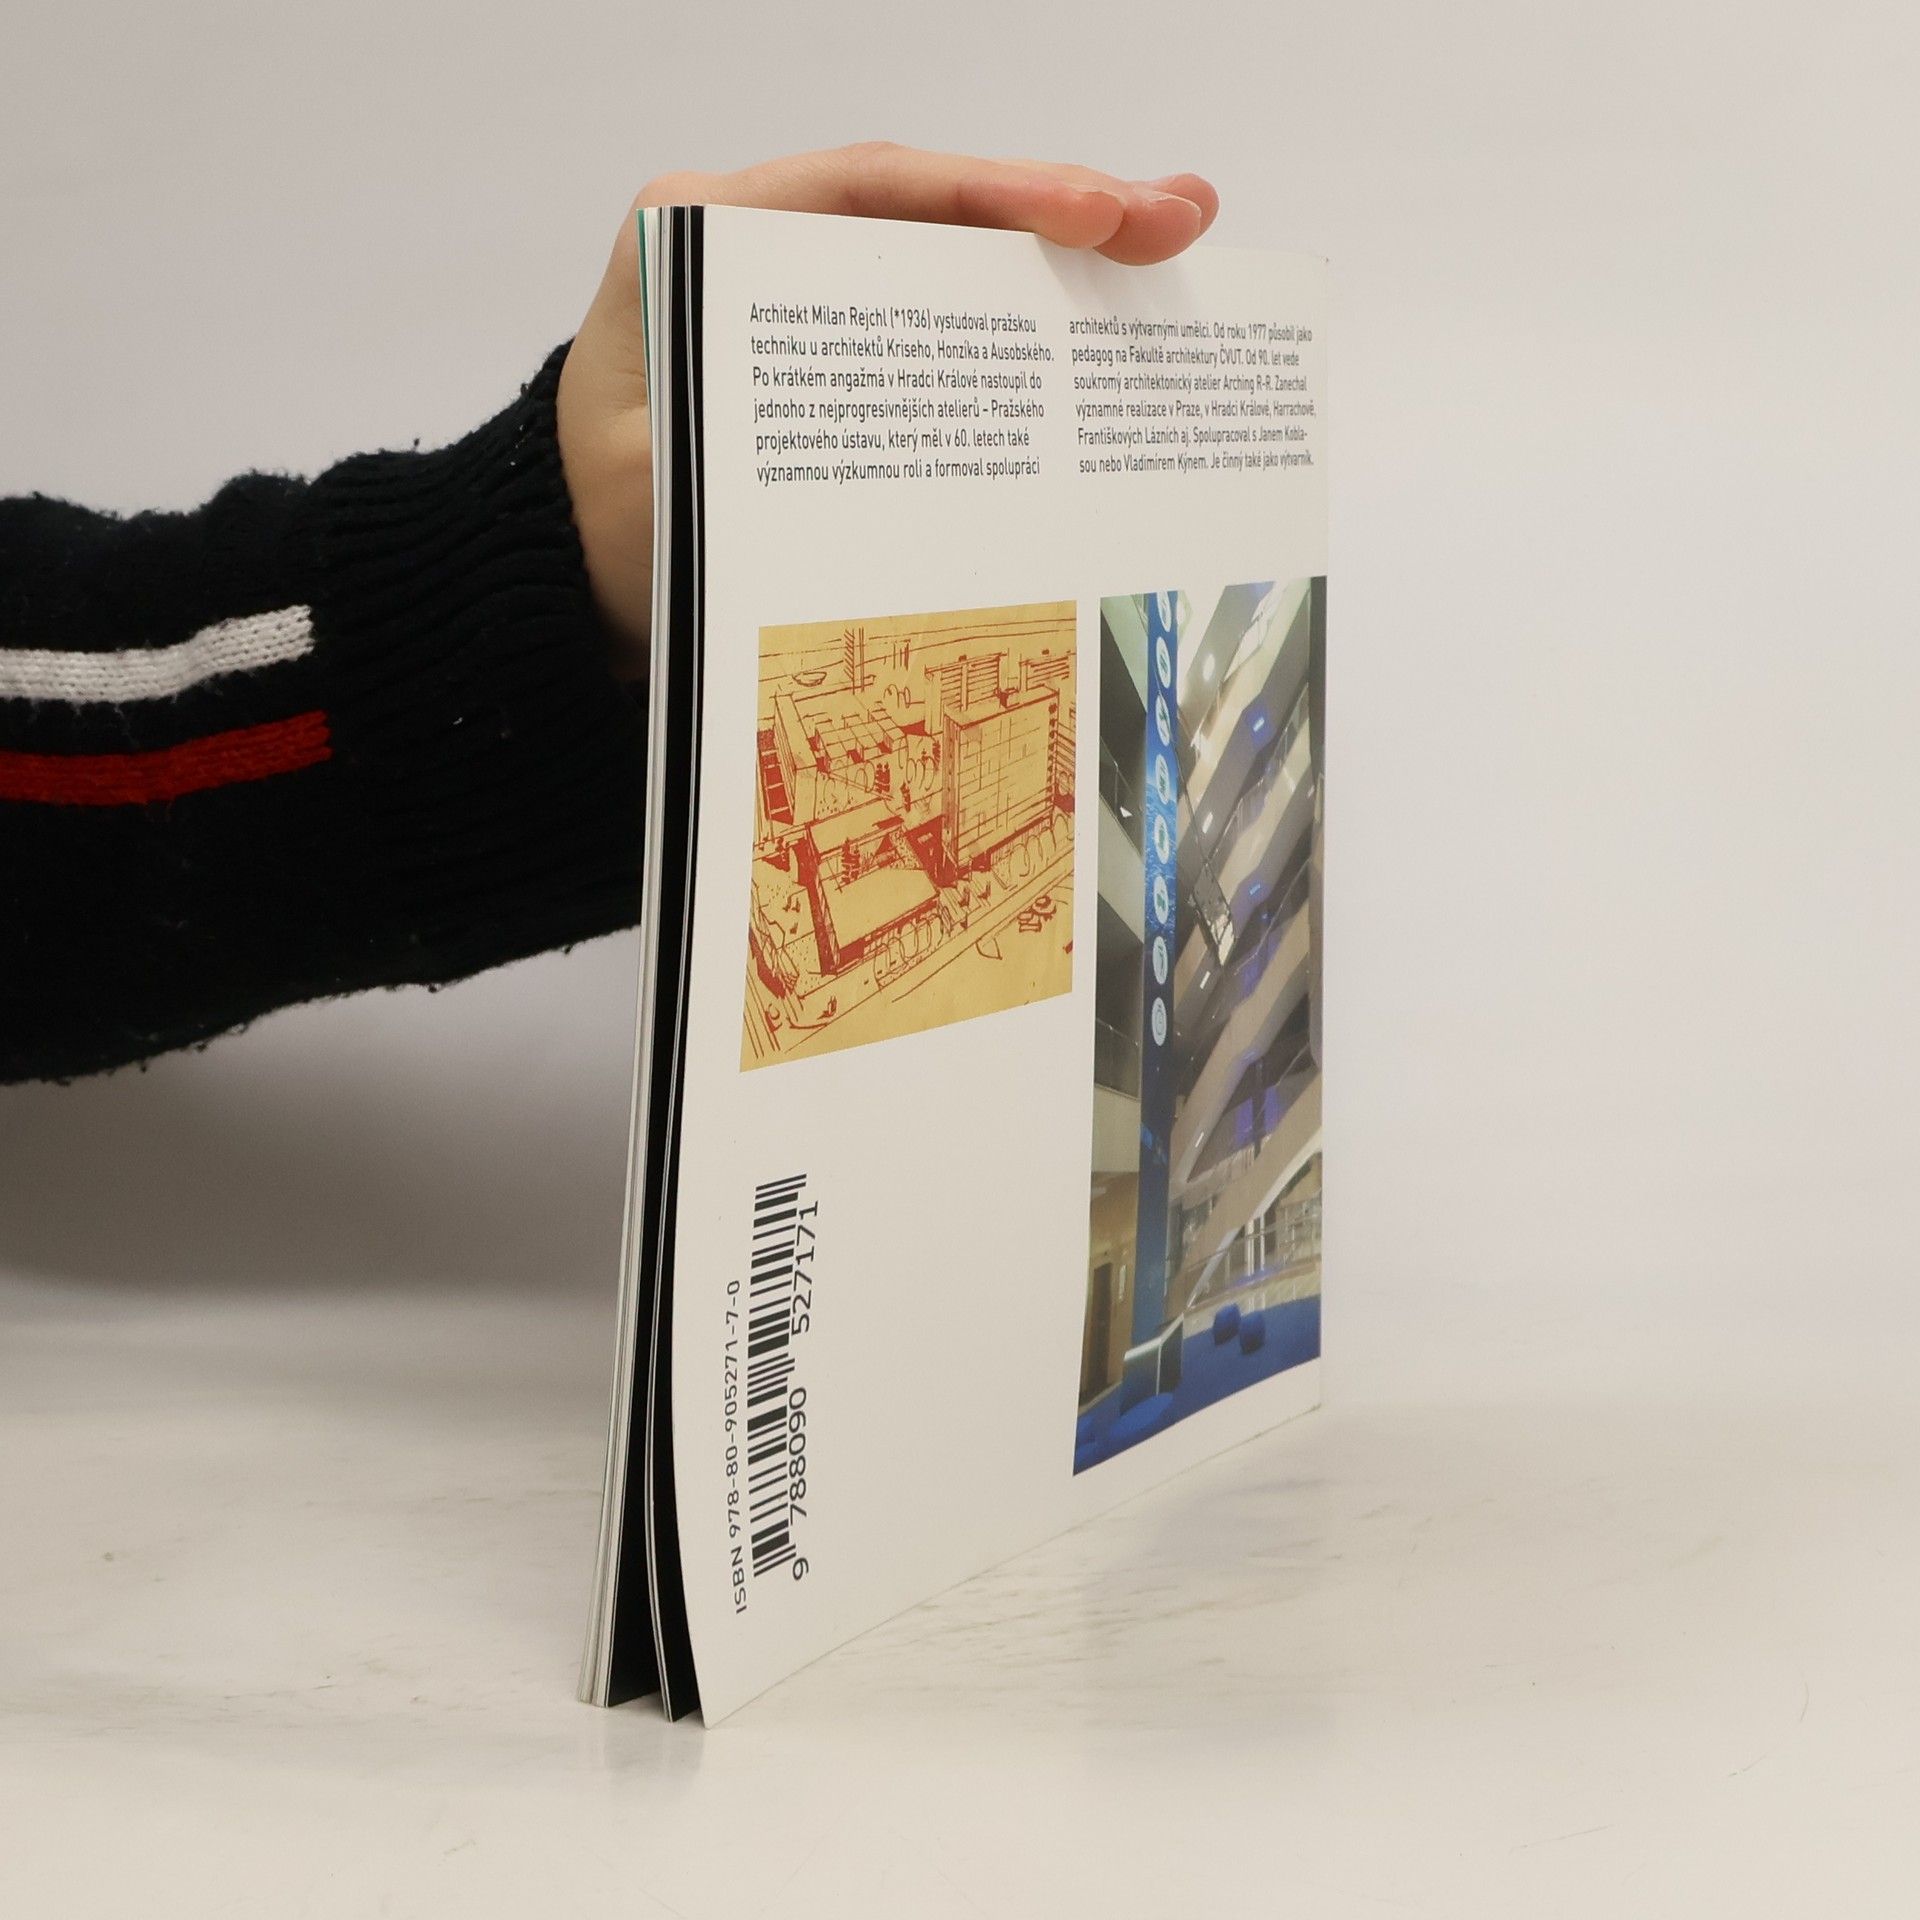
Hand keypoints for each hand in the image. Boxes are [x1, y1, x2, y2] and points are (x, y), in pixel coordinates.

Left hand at [556, 144, 1219, 674]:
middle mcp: (762, 242)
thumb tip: (841, 435)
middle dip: (1061, 207)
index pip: (869, 188)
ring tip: (1174, 245)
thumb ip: (723, 438)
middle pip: (930, 206)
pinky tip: (1103, 320)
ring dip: (1061, 254)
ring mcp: (809, 293)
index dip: (990, 192)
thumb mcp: (646, 487)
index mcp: (702, 233)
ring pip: (949, 254)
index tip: (1089, 212)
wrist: (574, 576)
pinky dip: (1022, 317)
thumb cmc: (601, 528)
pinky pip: (942, 318)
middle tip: (1179, 219)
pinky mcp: (841, 351)